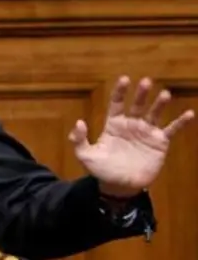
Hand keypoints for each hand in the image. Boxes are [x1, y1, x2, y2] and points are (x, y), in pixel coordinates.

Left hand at [69, 76, 193, 197]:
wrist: (120, 187)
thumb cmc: (102, 170)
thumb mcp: (85, 155)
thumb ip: (79, 139)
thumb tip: (79, 122)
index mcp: (114, 124)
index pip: (116, 103)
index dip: (120, 92)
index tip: (124, 79)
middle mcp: (131, 125)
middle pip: (137, 105)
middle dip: (141, 94)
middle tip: (146, 81)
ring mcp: (146, 133)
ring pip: (154, 114)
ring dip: (159, 104)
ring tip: (165, 93)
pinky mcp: (159, 143)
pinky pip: (171, 130)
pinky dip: (180, 122)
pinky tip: (189, 113)